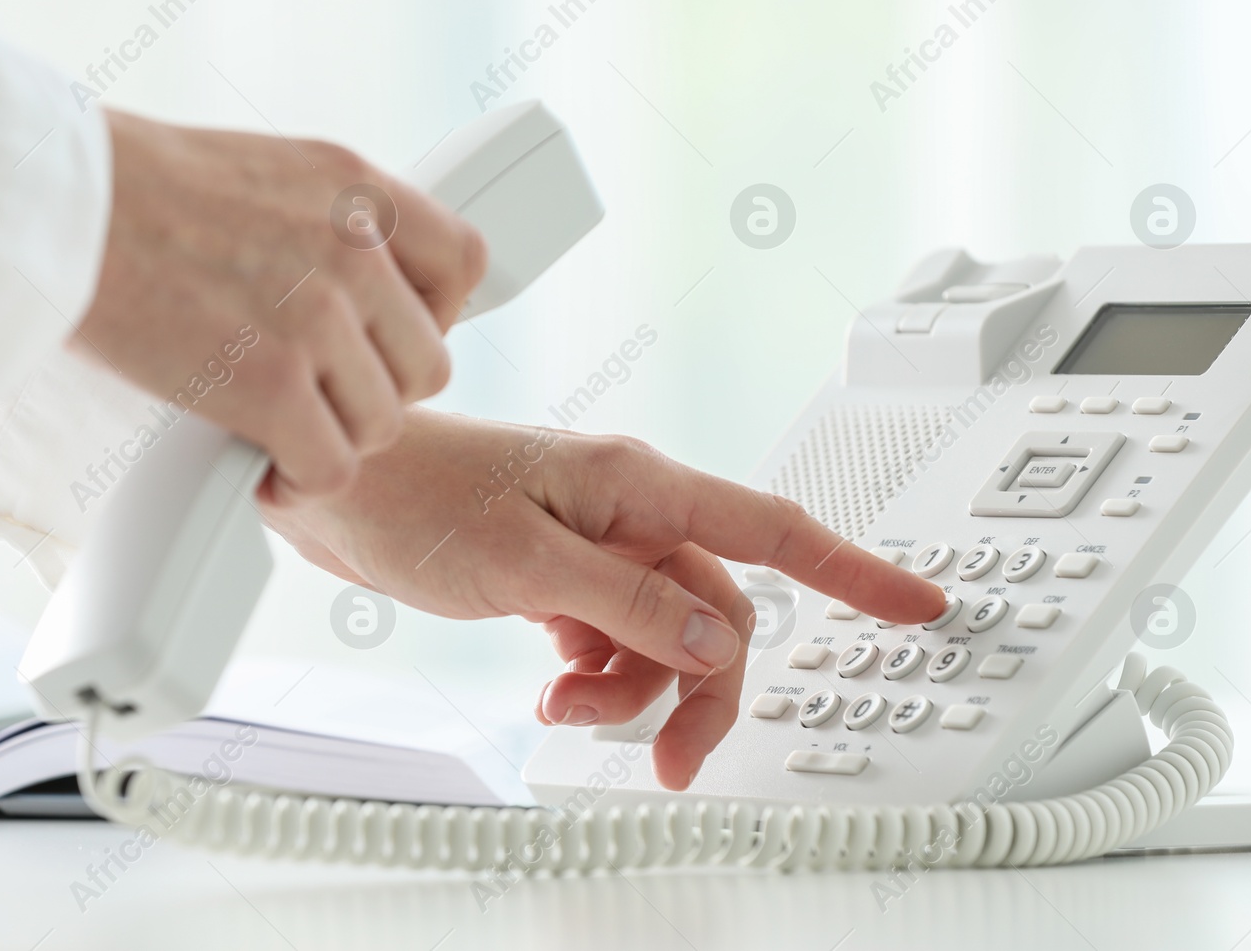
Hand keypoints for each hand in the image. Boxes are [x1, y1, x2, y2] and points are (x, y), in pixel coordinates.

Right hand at [76, 110, 486, 493]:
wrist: (51, 206)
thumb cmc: (134, 190)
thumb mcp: (270, 171)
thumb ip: (335, 221)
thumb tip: (378, 287)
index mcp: (358, 189)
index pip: (464, 266)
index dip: (436, 316)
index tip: (386, 337)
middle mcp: (353, 249)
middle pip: (428, 364)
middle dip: (377, 392)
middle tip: (319, 396)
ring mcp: (315, 317)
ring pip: (382, 424)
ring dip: (333, 438)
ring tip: (278, 427)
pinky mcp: (270, 386)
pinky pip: (332, 468)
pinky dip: (300, 482)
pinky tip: (262, 466)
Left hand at [259, 408, 945, 790]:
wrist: (333, 488)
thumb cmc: (413, 496)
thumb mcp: (524, 562)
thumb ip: (628, 605)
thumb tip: (718, 644)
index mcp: (636, 487)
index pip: (772, 530)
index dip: (854, 572)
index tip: (918, 604)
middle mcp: (630, 513)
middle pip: (716, 614)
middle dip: (699, 691)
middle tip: (669, 764)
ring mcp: (599, 545)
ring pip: (664, 637)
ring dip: (630, 690)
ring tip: (566, 706)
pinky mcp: (565, 573)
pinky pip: (616, 637)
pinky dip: (597, 675)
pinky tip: (554, 686)